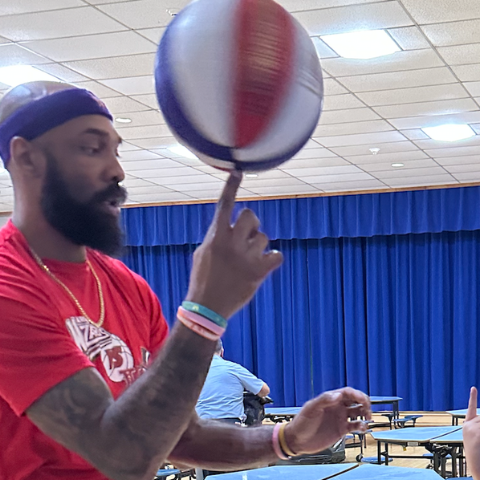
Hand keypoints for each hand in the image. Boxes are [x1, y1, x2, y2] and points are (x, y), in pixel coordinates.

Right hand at [187, 172, 283, 320]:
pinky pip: (277, 255)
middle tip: (247, 237)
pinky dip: (273, 258)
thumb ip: (217, 236)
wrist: (208, 307)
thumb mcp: (203, 253)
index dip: (231, 187)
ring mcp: (247, 257)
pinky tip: (265, 264)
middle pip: (251, 216)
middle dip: (252, 223)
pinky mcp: (259, 271)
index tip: (238, 172)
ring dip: (259, 245)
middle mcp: (232, 242)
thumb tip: (229, 226)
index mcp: (216, 236)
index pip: (225, 204)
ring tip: (248, 260)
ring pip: (263, 237)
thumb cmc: (204, 279)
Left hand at [286, 389, 371, 454]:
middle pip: (356, 401)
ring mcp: (340, 418)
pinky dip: (361, 426)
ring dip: (365, 414)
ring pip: (358, 413)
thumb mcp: (311, 409)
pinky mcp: (341, 430)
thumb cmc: (301, 424)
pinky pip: (355, 426)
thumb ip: (324, 400)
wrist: (297, 441)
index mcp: (330, 400)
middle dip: (364, 403)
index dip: (357, 395)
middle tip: (368, 410)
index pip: (348, 393)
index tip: (363, 400)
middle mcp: (337, 407)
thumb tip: (338, 395)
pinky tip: (362, 428)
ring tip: (368, 418)